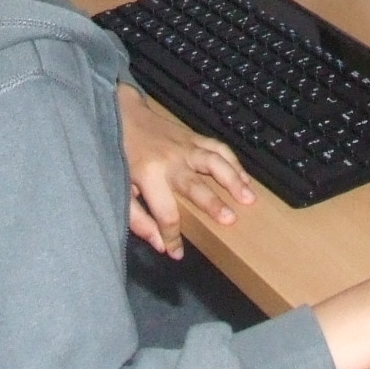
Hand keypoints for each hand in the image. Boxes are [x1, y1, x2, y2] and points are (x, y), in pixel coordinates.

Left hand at [117, 85, 254, 256]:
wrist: (123, 115)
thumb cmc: (120, 155)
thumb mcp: (120, 189)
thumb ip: (137, 218)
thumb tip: (159, 244)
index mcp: (149, 176)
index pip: (165, 213)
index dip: (172, 236)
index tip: (177, 253)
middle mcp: (171, 161)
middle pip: (195, 185)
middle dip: (212, 204)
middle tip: (230, 220)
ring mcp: (185, 146)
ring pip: (214, 162)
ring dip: (233, 179)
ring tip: (250, 198)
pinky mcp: (194, 137)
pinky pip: (218, 147)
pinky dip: (234, 162)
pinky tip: (246, 178)